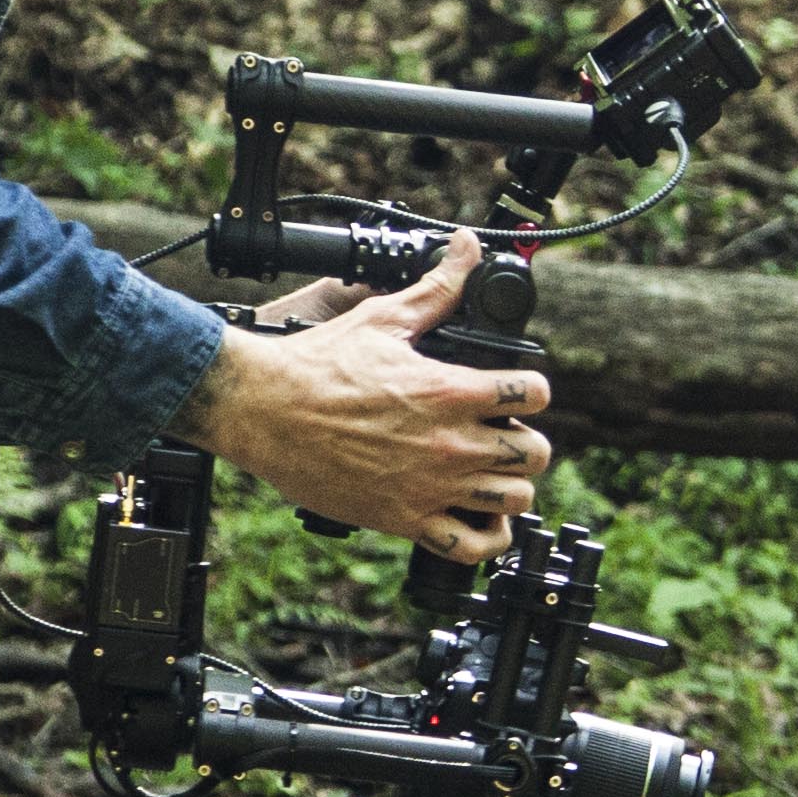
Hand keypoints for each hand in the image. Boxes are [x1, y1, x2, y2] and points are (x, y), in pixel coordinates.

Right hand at [185, 232, 547, 566]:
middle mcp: (449, 443)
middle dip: (528, 442)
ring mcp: (431, 486)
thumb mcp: (383, 318)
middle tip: (505, 435)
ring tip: (491, 475)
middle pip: (536, 454)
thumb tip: (466, 247)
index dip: (531, 389)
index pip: (534, 393)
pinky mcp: (405, 519)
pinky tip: (477, 517)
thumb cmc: (316, 366)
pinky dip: (485, 537)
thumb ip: (436, 288)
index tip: (515, 391)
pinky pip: (471, 548)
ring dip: (511, 487)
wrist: (262, 410)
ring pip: (514, 500)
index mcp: (449, 391)